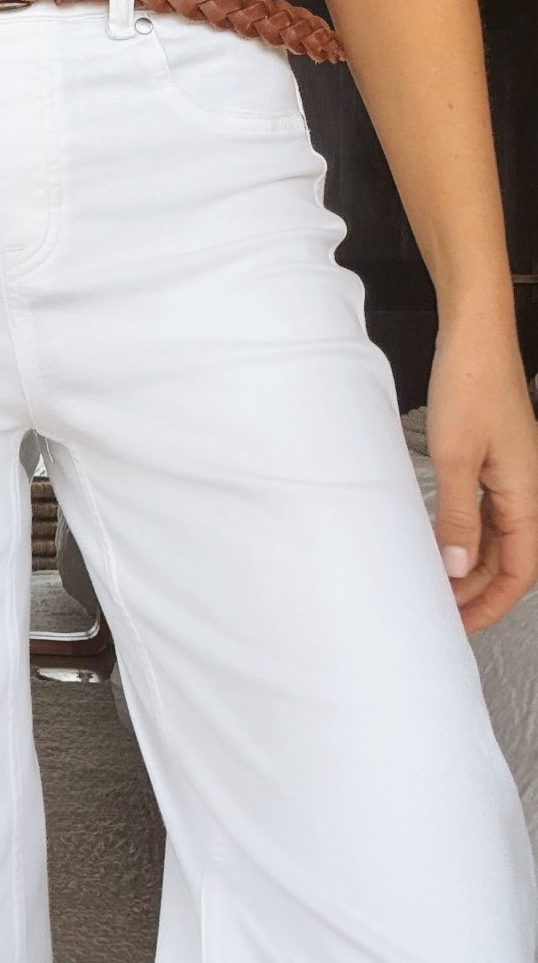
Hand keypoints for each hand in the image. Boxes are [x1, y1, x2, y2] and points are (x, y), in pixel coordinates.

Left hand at [425, 310, 537, 632]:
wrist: (475, 334)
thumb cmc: (470, 382)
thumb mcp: (455, 454)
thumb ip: (457, 512)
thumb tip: (456, 565)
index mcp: (527, 494)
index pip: (518, 572)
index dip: (490, 605)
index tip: (460, 628)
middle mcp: (526, 489)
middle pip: (510, 561)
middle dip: (477, 594)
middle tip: (439, 616)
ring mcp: (511, 475)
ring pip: (497, 539)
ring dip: (470, 566)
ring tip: (435, 587)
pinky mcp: (494, 460)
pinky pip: (486, 512)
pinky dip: (465, 534)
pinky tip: (440, 542)